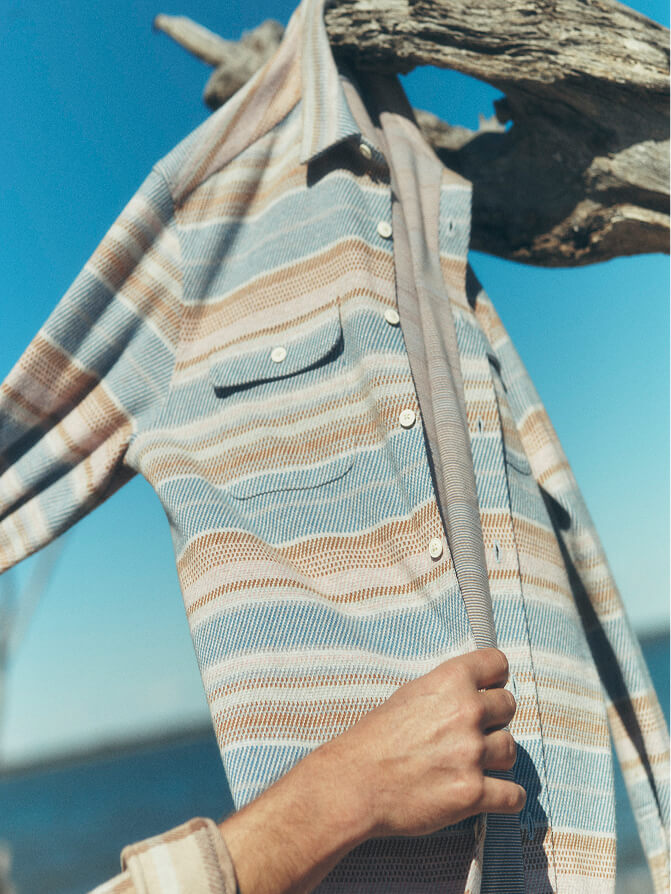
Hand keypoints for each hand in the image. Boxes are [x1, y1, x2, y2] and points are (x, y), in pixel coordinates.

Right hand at [327, 646, 523, 838]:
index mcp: (450, 681)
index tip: (490, 689)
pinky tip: (493, 794)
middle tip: (475, 732)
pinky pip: (514, 795)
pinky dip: (506, 797)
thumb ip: (445, 691)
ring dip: (496, 758)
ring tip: (472, 764)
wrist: (355, 783)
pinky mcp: (473, 793)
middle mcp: (466, 711)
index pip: (497, 663)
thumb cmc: (374, 739)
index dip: (494, 678)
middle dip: (495, 719)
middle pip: (509, 706)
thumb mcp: (408, 696)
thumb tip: (471, 694)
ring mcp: (472, 753)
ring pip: (511, 749)